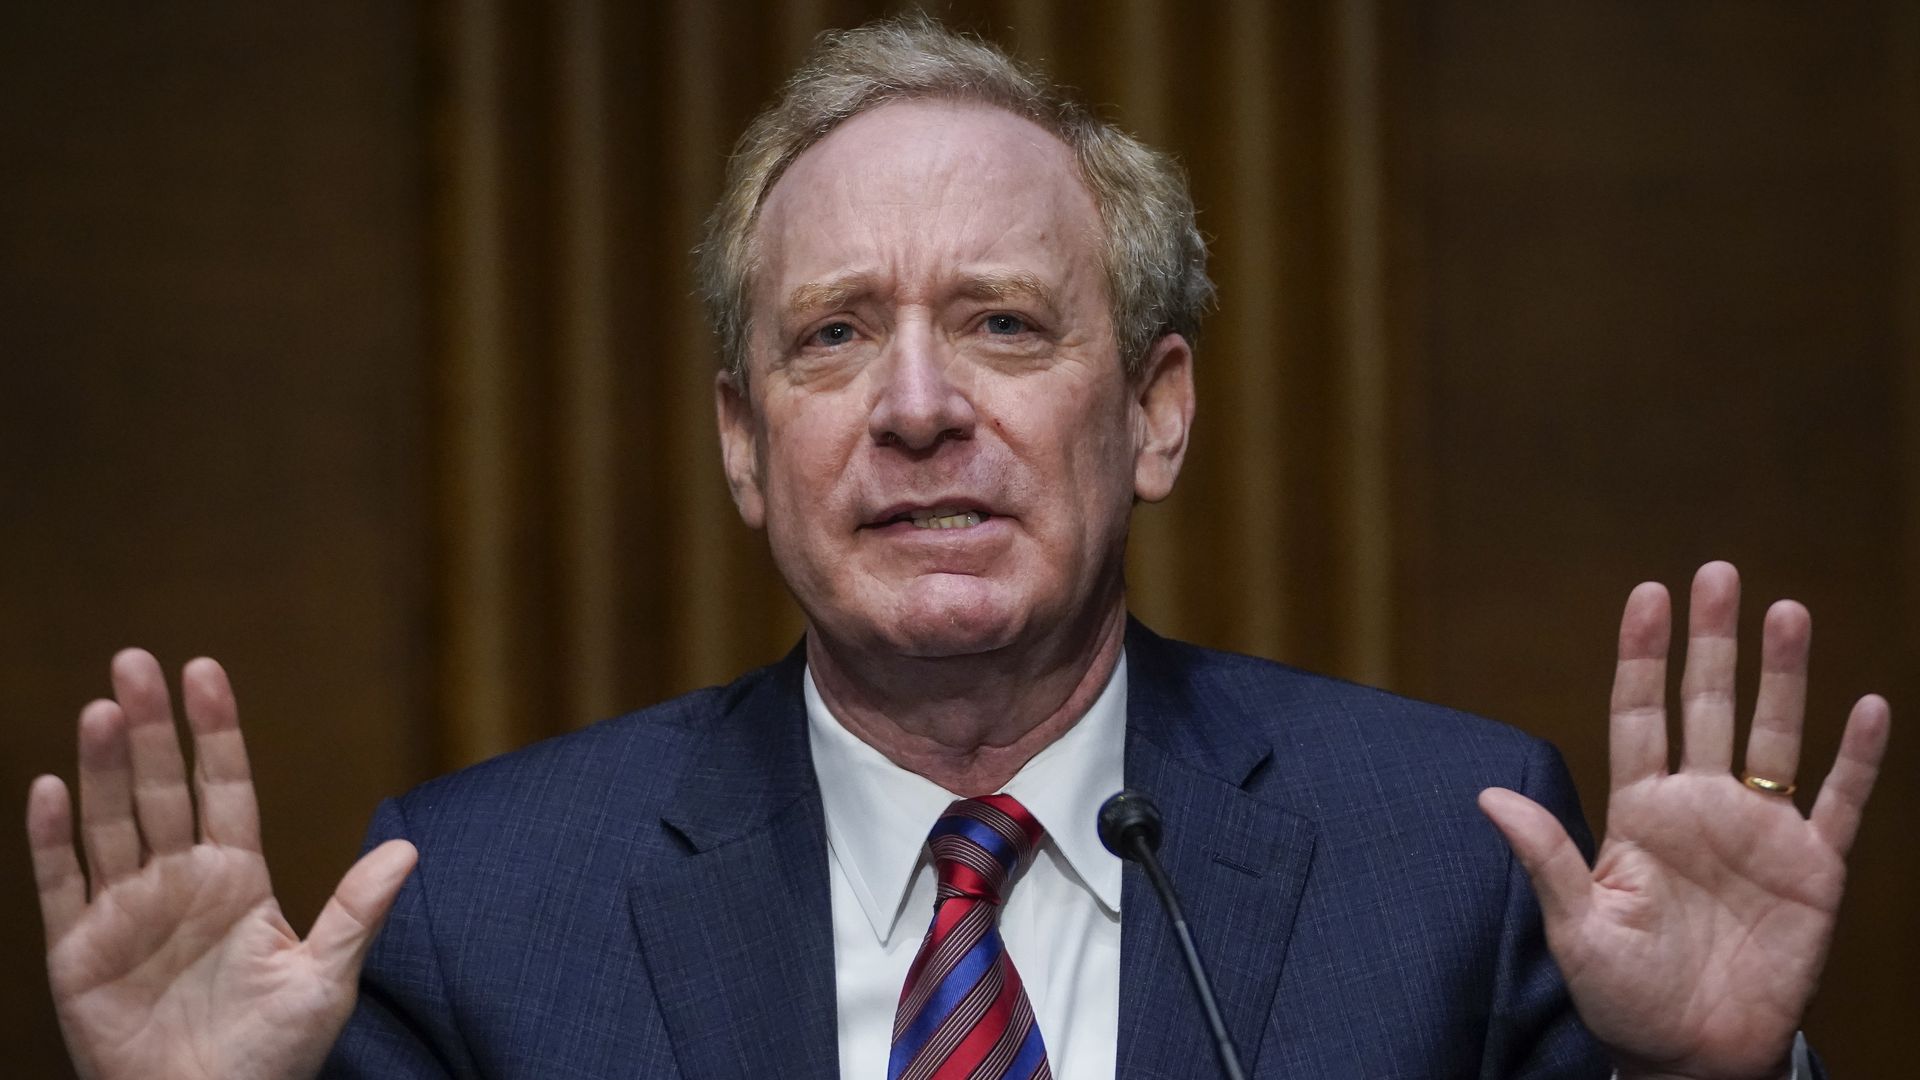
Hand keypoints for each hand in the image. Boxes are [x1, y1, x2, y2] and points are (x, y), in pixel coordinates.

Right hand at [26, 649, 416, 1079]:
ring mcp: (126, 911)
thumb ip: (356, 912)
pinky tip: (48, 786)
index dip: (215, 729)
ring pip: (110, 822)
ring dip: (104, 767)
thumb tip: (408, 849)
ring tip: (102, 709)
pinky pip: (60, 884)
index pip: (225, 786)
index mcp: (238, 878)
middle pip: (162, 789)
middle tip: (134, 660)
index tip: (203, 669)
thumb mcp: (325, 981)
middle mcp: (179, 881)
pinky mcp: (78, 952)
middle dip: (152, 726)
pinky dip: (50, 837)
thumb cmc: (274, 1055)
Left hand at [1478, 562, 1890, 1079]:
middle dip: (1711, 641)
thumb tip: (1486, 798)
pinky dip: (1857, 757)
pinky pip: (1839, 802)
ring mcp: (1758, 832)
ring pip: (1773, 737)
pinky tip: (1868, 704)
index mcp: (1639, 812)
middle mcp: (1698, 807)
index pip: (1639, 715)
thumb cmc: (1622, 996)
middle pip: (1706, 705)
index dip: (1643, 656)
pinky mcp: (1812, 869)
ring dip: (1782, 676)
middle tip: (1717, 572)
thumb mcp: (1576, 927)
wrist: (1691, 1054)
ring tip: (1787, 611)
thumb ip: (1547, 858)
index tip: (1647, 594)